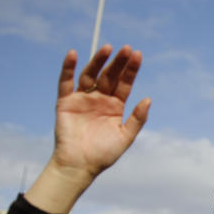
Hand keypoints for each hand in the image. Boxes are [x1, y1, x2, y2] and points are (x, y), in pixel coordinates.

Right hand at [25, 45, 149, 213]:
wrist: (80, 165)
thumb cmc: (104, 154)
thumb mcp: (125, 136)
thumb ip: (137, 119)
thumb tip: (148, 99)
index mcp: (115, 106)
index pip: (124, 83)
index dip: (131, 70)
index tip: (137, 55)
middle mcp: (99, 99)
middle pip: (109, 76)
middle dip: (118, 62)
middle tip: (126, 48)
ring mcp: (82, 99)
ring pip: (90, 75)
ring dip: (98, 61)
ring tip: (107, 48)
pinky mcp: (65, 102)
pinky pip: (66, 82)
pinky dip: (68, 68)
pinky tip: (73, 54)